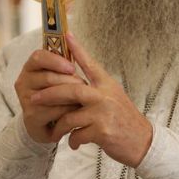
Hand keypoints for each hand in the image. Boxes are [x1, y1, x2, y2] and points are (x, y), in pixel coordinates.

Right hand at [14, 48, 83, 144]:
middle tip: (84, 87)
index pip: (38, 56)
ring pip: (52, 94)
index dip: (56, 60)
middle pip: (48, 77)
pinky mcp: (31, 117)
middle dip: (69, 81)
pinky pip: (53, 111)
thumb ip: (63, 61)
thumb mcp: (60, 76)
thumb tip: (71, 37)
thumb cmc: (58, 95)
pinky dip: (68, 111)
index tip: (72, 67)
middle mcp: (23, 82)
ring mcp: (25, 100)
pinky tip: (76, 112)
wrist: (49, 124)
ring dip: (71, 96)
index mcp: (30, 67)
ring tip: (82, 99)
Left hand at [39, 33, 152, 166]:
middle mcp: (105, 96)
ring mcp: (103, 113)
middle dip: (49, 94)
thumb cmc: (125, 120)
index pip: (90, 63)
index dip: (77, 49)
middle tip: (34, 98)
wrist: (143, 142)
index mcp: (107, 85)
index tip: (66, 35)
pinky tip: (74, 143)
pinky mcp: (102, 131)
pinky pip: (76, 134)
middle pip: (70, 90)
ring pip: (69, 116)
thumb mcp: (114, 97)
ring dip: (60, 126)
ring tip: (57, 132)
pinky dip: (72, 140)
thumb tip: (73, 84)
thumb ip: (96, 90)